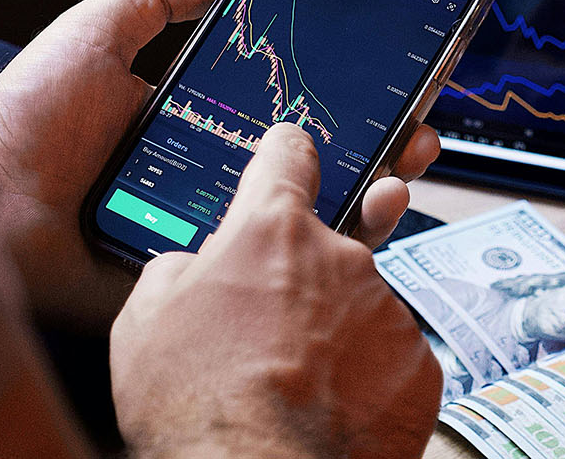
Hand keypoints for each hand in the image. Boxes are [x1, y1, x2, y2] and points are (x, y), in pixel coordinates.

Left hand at [0, 0, 441, 328]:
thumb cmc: (25, 116)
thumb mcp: (98, 29)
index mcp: (203, 125)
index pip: (295, 111)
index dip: (351, 99)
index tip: (397, 82)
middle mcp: (214, 179)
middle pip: (316, 169)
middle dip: (380, 153)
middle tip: (417, 136)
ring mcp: (207, 231)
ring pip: (302, 226)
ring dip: (363, 204)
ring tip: (396, 181)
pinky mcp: (190, 280)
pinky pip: (256, 277)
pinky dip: (308, 263)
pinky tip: (344, 234)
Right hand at [111, 122, 441, 458]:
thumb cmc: (196, 405)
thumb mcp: (145, 317)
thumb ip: (179, 267)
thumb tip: (199, 264)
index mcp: (272, 230)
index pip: (289, 157)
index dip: (286, 157)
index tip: (294, 157)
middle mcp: (341, 257)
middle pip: (327, 247)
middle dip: (303, 280)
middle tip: (270, 331)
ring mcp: (387, 310)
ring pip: (360, 307)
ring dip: (335, 333)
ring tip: (294, 382)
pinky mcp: (419, 365)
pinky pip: (391, 357)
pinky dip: (367, 378)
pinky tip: (332, 406)